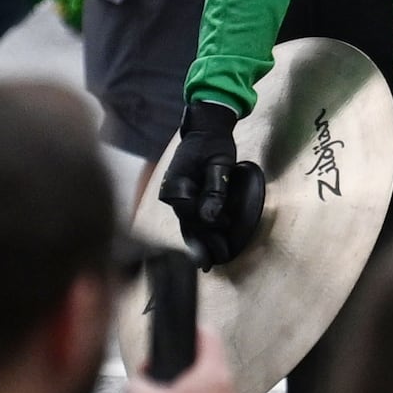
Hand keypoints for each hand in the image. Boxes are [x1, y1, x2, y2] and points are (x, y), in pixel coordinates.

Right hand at [126, 324, 237, 392]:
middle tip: (153, 374)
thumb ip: (135, 384)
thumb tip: (137, 381)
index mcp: (213, 372)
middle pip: (202, 362)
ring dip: (180, 389)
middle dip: (176, 365)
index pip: (208, 335)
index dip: (189, 329)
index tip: (171, 333)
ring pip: (202, 387)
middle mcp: (226, 386)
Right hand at [159, 102, 266, 270]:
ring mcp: (176, 198)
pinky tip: (204, 245)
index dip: (209, 230)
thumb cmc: (213, 145)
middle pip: (189, 225)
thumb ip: (215, 190)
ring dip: (200, 243)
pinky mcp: (183, 197)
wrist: (204, 130)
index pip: (193, 216)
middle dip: (202, 246)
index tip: (221, 242)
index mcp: (177, 188)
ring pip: (188, 225)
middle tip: (215, 262)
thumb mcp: (219, 164)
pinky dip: (198, 232)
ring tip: (210, 261)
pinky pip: (190, 219)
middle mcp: (172, 196)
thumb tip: (211, 218)